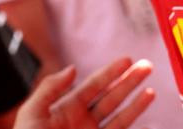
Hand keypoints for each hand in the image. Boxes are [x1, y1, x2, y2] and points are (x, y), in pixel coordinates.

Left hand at [14, 59, 153, 128]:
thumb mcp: (32, 114)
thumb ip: (50, 88)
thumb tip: (73, 68)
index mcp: (67, 109)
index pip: (93, 85)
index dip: (110, 72)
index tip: (127, 60)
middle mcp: (84, 121)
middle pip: (111, 97)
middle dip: (129, 81)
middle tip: (146, 66)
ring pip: (120, 115)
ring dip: (136, 101)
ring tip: (150, 89)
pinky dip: (133, 117)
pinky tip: (143, 107)